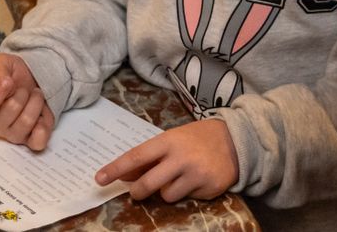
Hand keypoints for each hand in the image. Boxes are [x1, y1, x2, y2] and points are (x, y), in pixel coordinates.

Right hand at [0, 54, 55, 149]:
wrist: (37, 80)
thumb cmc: (16, 75)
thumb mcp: (4, 63)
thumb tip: (1, 82)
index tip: (8, 81)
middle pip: (10, 111)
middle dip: (22, 93)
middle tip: (25, 88)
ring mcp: (13, 134)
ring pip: (27, 121)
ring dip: (36, 102)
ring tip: (35, 95)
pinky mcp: (31, 140)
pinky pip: (37, 141)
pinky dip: (43, 126)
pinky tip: (42, 116)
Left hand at [96, 119, 238, 201]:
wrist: (237, 140)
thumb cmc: (198, 138)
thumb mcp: (173, 139)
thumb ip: (150, 157)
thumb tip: (124, 176)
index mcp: (169, 141)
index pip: (136, 156)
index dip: (116, 168)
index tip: (99, 179)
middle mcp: (181, 157)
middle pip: (148, 184)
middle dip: (137, 192)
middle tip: (136, 192)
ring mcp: (196, 174)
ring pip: (166, 196)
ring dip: (167, 191)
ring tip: (179, 178)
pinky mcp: (208, 188)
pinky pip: (186, 199)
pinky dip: (187, 192)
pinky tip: (197, 180)